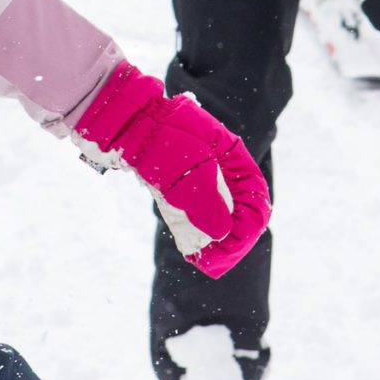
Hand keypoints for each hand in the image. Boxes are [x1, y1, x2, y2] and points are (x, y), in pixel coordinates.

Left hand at [72, 64, 270, 277]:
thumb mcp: (190, 170)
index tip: (235, 244)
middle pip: (238, 205)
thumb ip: (206, 203)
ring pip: (216, 210)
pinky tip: (190, 246)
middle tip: (218, 258)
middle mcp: (220, 165)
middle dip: (233, 235)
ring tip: (207, 257)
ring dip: (214, 236)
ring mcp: (200, 173)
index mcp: (232, 155)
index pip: (255, 194)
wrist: (124, 121)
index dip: (250, 224)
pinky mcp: (179, 182)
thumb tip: (222, 234)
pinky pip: (194, 210)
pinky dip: (195, 229)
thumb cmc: (161, 139)